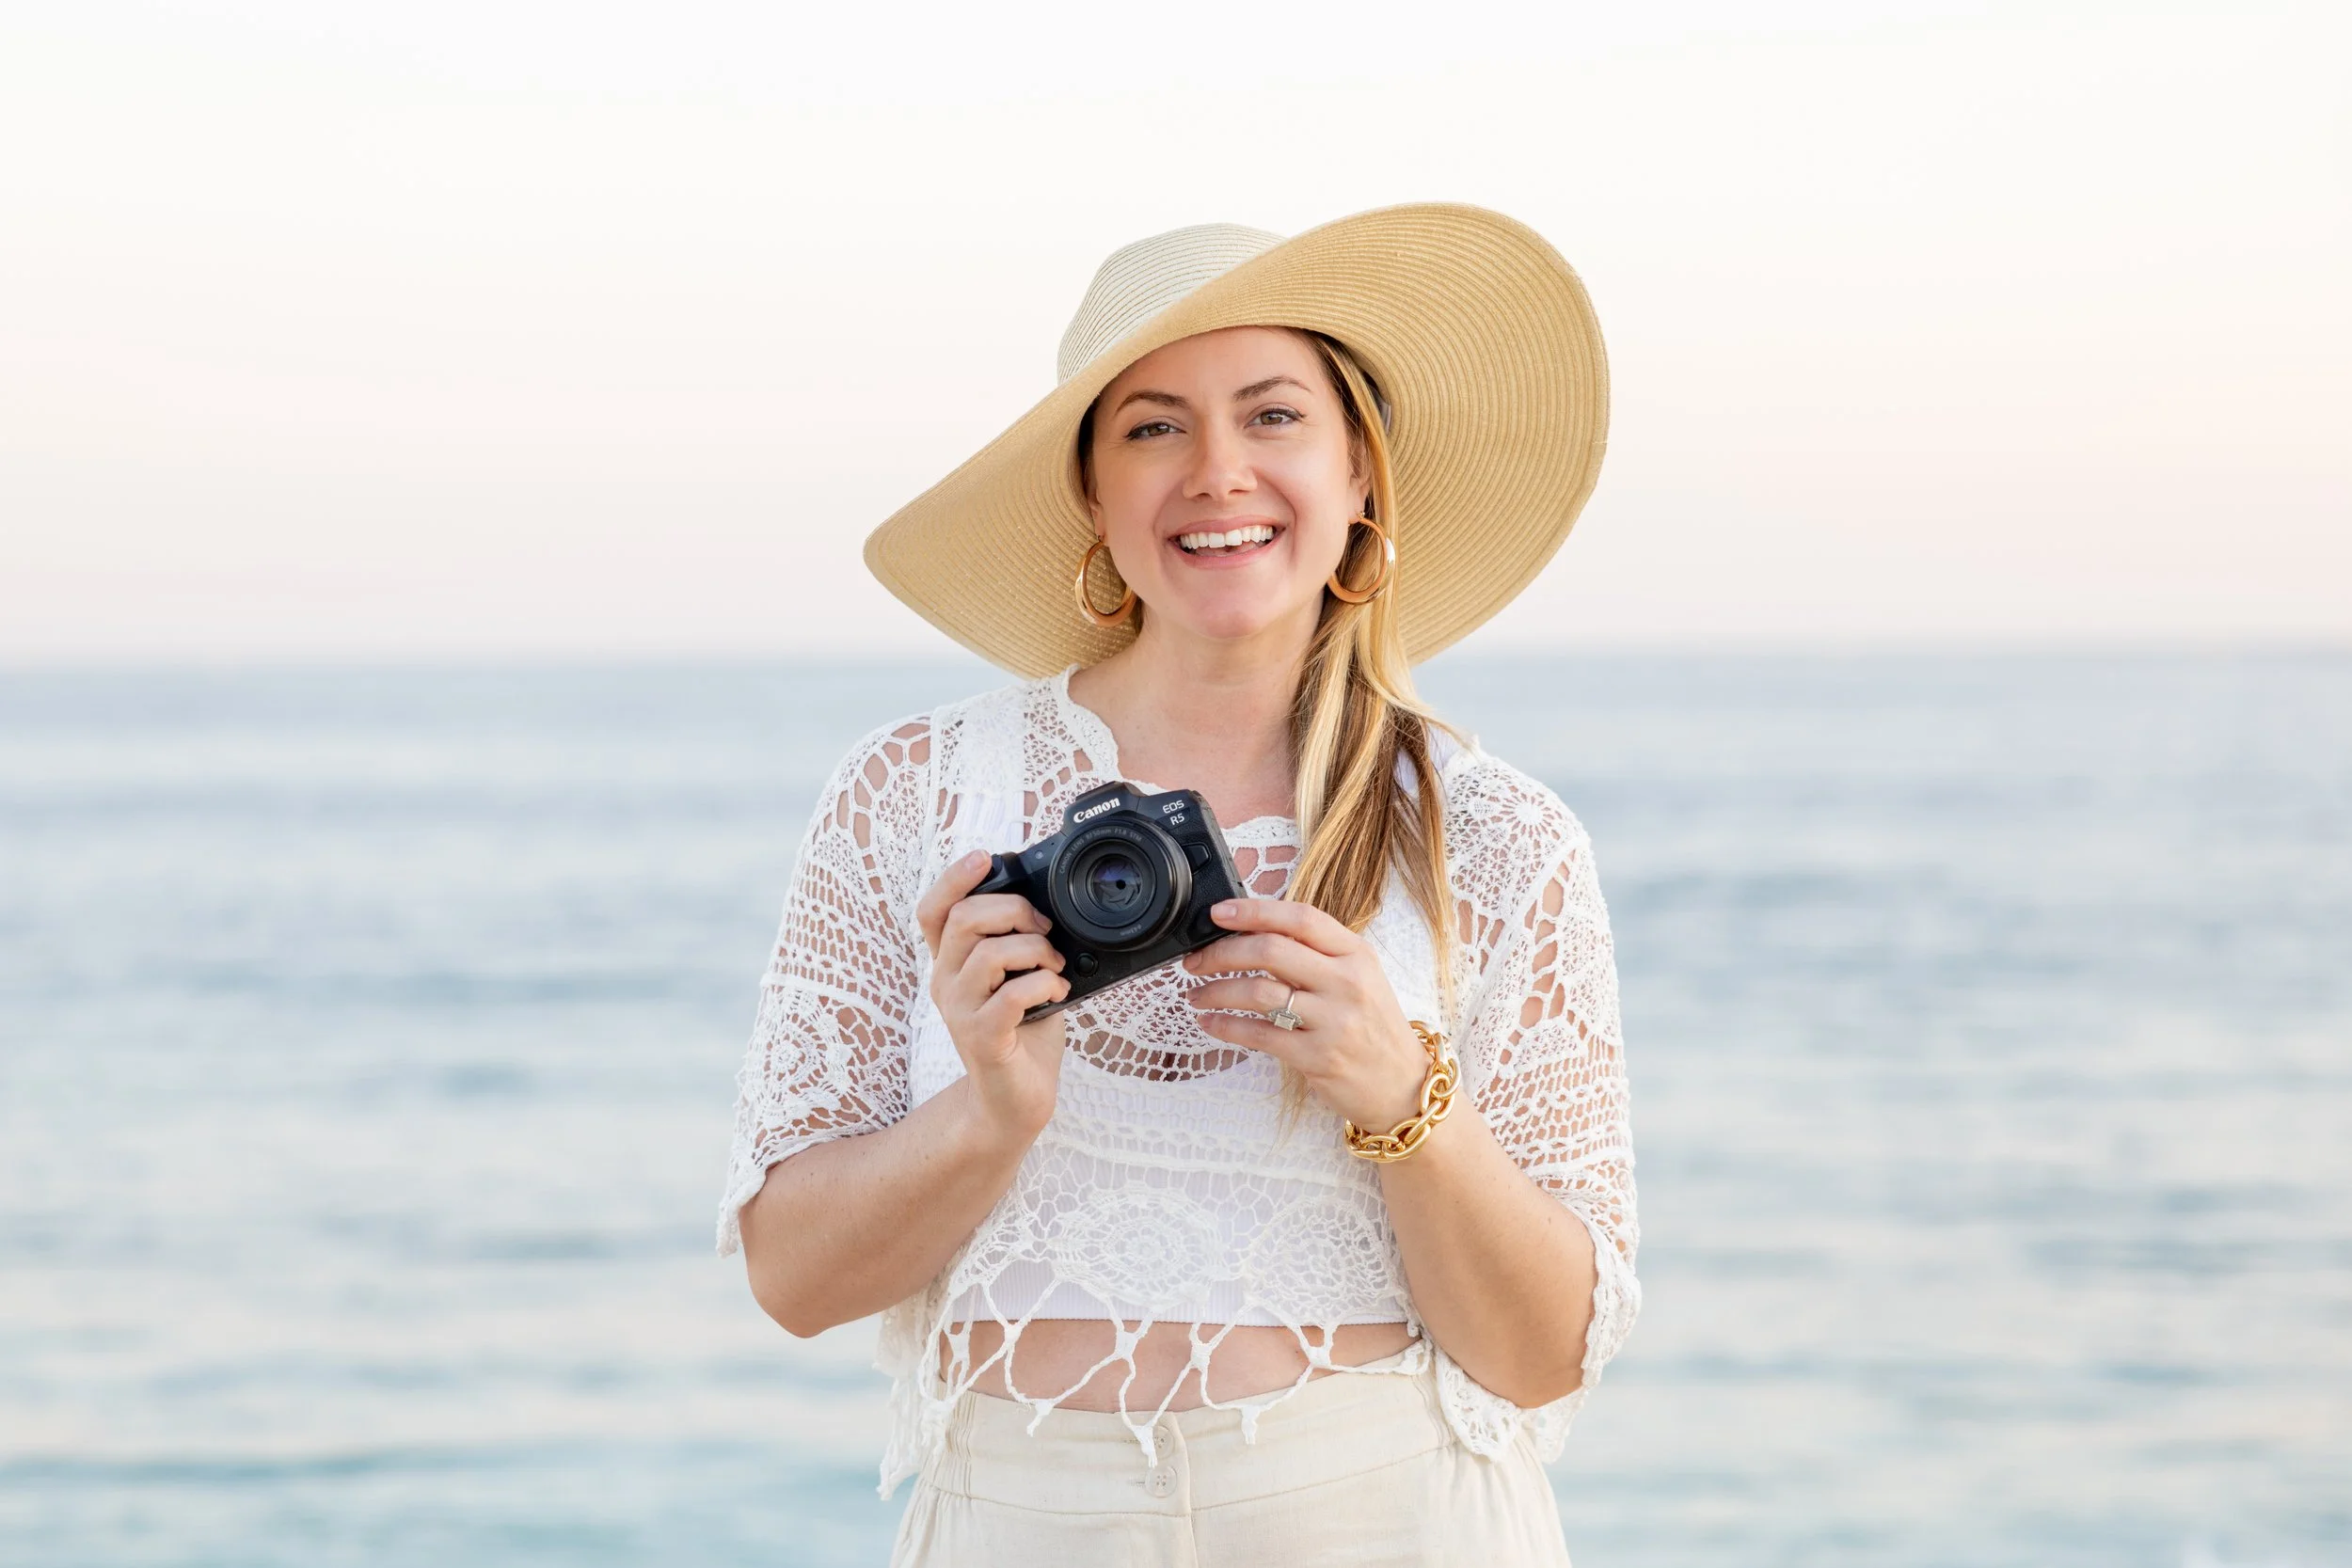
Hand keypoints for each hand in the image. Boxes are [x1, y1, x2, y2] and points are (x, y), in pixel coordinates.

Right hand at [916, 849, 1071, 1143]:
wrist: (1015, 1101)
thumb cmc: (1023, 1034)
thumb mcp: (1017, 978)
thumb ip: (1018, 944)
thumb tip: (1048, 908)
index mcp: (952, 963)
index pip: (932, 910)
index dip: (952, 878)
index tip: (984, 858)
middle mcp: (946, 983)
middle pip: (963, 919)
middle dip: (1014, 910)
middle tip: (1046, 929)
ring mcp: (959, 1012)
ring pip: (989, 953)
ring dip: (1036, 950)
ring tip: (1055, 968)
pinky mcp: (981, 1038)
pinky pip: (1010, 995)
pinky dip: (1044, 985)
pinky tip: (1057, 993)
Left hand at [1180, 898, 1430, 1130]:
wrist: (1403, 1086)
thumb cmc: (1373, 1027)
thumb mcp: (1360, 977)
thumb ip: (1316, 954)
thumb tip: (1253, 933)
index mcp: (1356, 954)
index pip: (1300, 918)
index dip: (1254, 910)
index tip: (1218, 913)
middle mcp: (1347, 982)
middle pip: (1270, 950)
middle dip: (1221, 952)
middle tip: (1196, 961)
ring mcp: (1334, 1021)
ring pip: (1258, 991)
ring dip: (1216, 991)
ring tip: (1196, 995)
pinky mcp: (1317, 1057)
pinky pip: (1258, 1034)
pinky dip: (1225, 1026)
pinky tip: (1210, 1023)